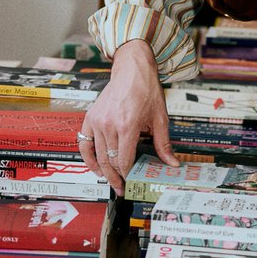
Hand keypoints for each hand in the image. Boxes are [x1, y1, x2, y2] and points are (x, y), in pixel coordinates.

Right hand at [75, 40, 176, 195]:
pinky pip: (84, 143)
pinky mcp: (91, 117)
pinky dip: (88, 157)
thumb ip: (163, 144)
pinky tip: (95, 167)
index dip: (127, 175)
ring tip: (112, 181)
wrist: (132, 69)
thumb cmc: (146, 89)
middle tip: (122, 188)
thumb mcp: (160, 117)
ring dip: (104, 171)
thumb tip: (172, 163)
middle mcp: (109, 124)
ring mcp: (98, 121)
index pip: (123, 160)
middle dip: (116, 178)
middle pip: (110, 161)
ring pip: (98, 155)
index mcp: (127, 125)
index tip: (132, 182)